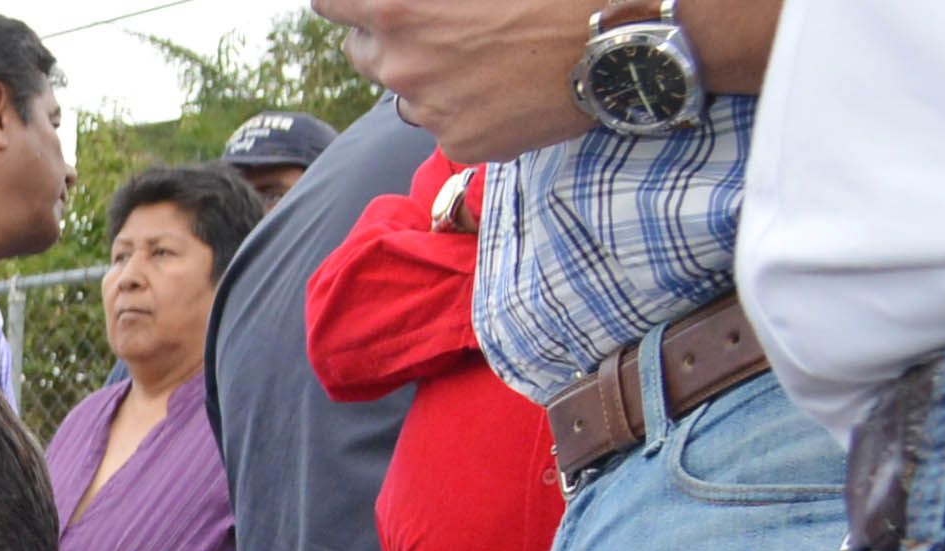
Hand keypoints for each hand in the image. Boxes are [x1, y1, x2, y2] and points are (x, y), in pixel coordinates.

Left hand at [312, 0, 596, 159]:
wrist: (613, 43)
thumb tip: (410, 3)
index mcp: (398, 10)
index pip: (331, 3)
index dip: (346, 0)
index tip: (361, 2)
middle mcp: (402, 65)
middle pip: (359, 51)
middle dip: (383, 37)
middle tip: (431, 26)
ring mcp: (429, 110)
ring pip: (402, 93)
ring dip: (424, 76)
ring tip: (478, 57)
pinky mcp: (460, 143)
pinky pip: (442, 124)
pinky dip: (461, 108)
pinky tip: (502, 87)